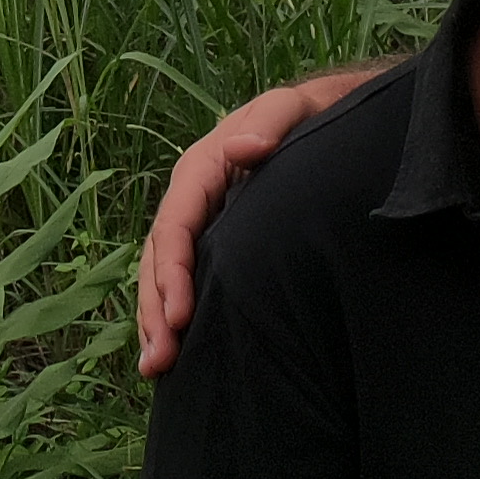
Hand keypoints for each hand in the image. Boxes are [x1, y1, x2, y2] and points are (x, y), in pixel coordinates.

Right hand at [136, 67, 377, 375]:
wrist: (322, 121)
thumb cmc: (307, 118)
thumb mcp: (290, 111)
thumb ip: (270, 123)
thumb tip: (240, 148)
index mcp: (201, 169)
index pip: (175, 226)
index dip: (173, 273)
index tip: (181, 317)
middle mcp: (193, 200)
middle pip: (160, 259)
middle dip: (156, 309)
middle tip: (160, 360)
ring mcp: (203, 224)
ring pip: (164, 276)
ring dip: (157, 321)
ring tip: (156, 368)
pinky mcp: (216, 243)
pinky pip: (188, 280)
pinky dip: (176, 315)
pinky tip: (177, 352)